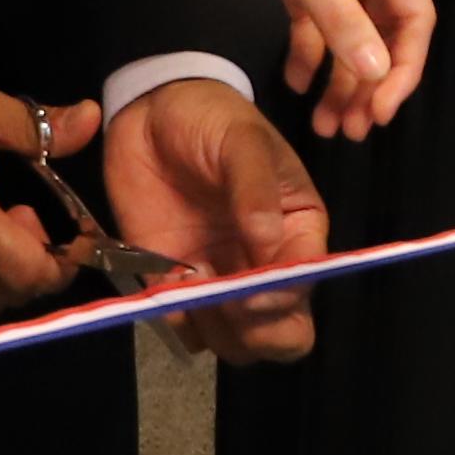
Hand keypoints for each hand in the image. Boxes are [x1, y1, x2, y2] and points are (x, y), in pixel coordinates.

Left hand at [100, 80, 331, 363]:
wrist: (152, 111)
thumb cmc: (213, 119)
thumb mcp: (242, 139)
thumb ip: (256, 188)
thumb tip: (266, 241)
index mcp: (297, 235)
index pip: (303, 290)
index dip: (280, 302)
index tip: (247, 290)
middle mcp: (264, 267)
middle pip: (280, 335)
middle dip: (254, 331)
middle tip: (220, 297)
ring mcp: (221, 280)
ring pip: (234, 343)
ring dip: (213, 327)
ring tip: (189, 278)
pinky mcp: (176, 285)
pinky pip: (184, 328)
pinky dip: (175, 319)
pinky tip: (164, 280)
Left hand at [149, 0, 434, 137]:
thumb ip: (340, 20)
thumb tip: (378, 73)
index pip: (414, 15)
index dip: (403, 68)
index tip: (379, 111)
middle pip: (382, 26)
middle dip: (369, 79)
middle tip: (351, 129)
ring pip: (348, 27)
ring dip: (339, 73)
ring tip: (325, 121)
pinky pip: (314, 16)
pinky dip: (308, 49)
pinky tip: (297, 83)